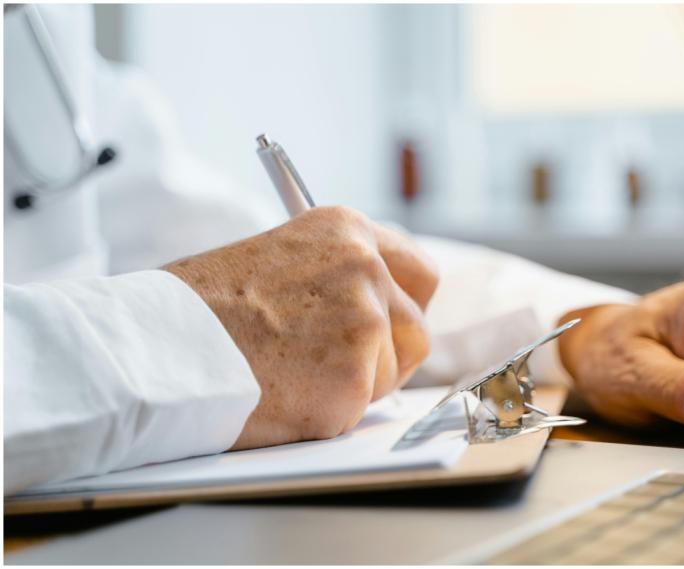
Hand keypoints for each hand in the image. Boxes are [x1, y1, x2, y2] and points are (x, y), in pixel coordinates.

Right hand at [165, 206, 438, 449]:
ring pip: (390, 376)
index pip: (421, 273)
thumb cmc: (200, 305)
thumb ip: (336, 278)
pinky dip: (323, 414)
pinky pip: (355, 412)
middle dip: (387, 355)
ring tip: (291, 373)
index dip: (408, 306)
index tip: (394, 324)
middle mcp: (367, 272)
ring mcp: (363, 327)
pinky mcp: (348, 384)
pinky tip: (281, 395)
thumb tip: (374, 309)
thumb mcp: (280, 259)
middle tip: (338, 365)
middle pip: (416, 331)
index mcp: (348, 232)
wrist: (154, 344)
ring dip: (352, 385)